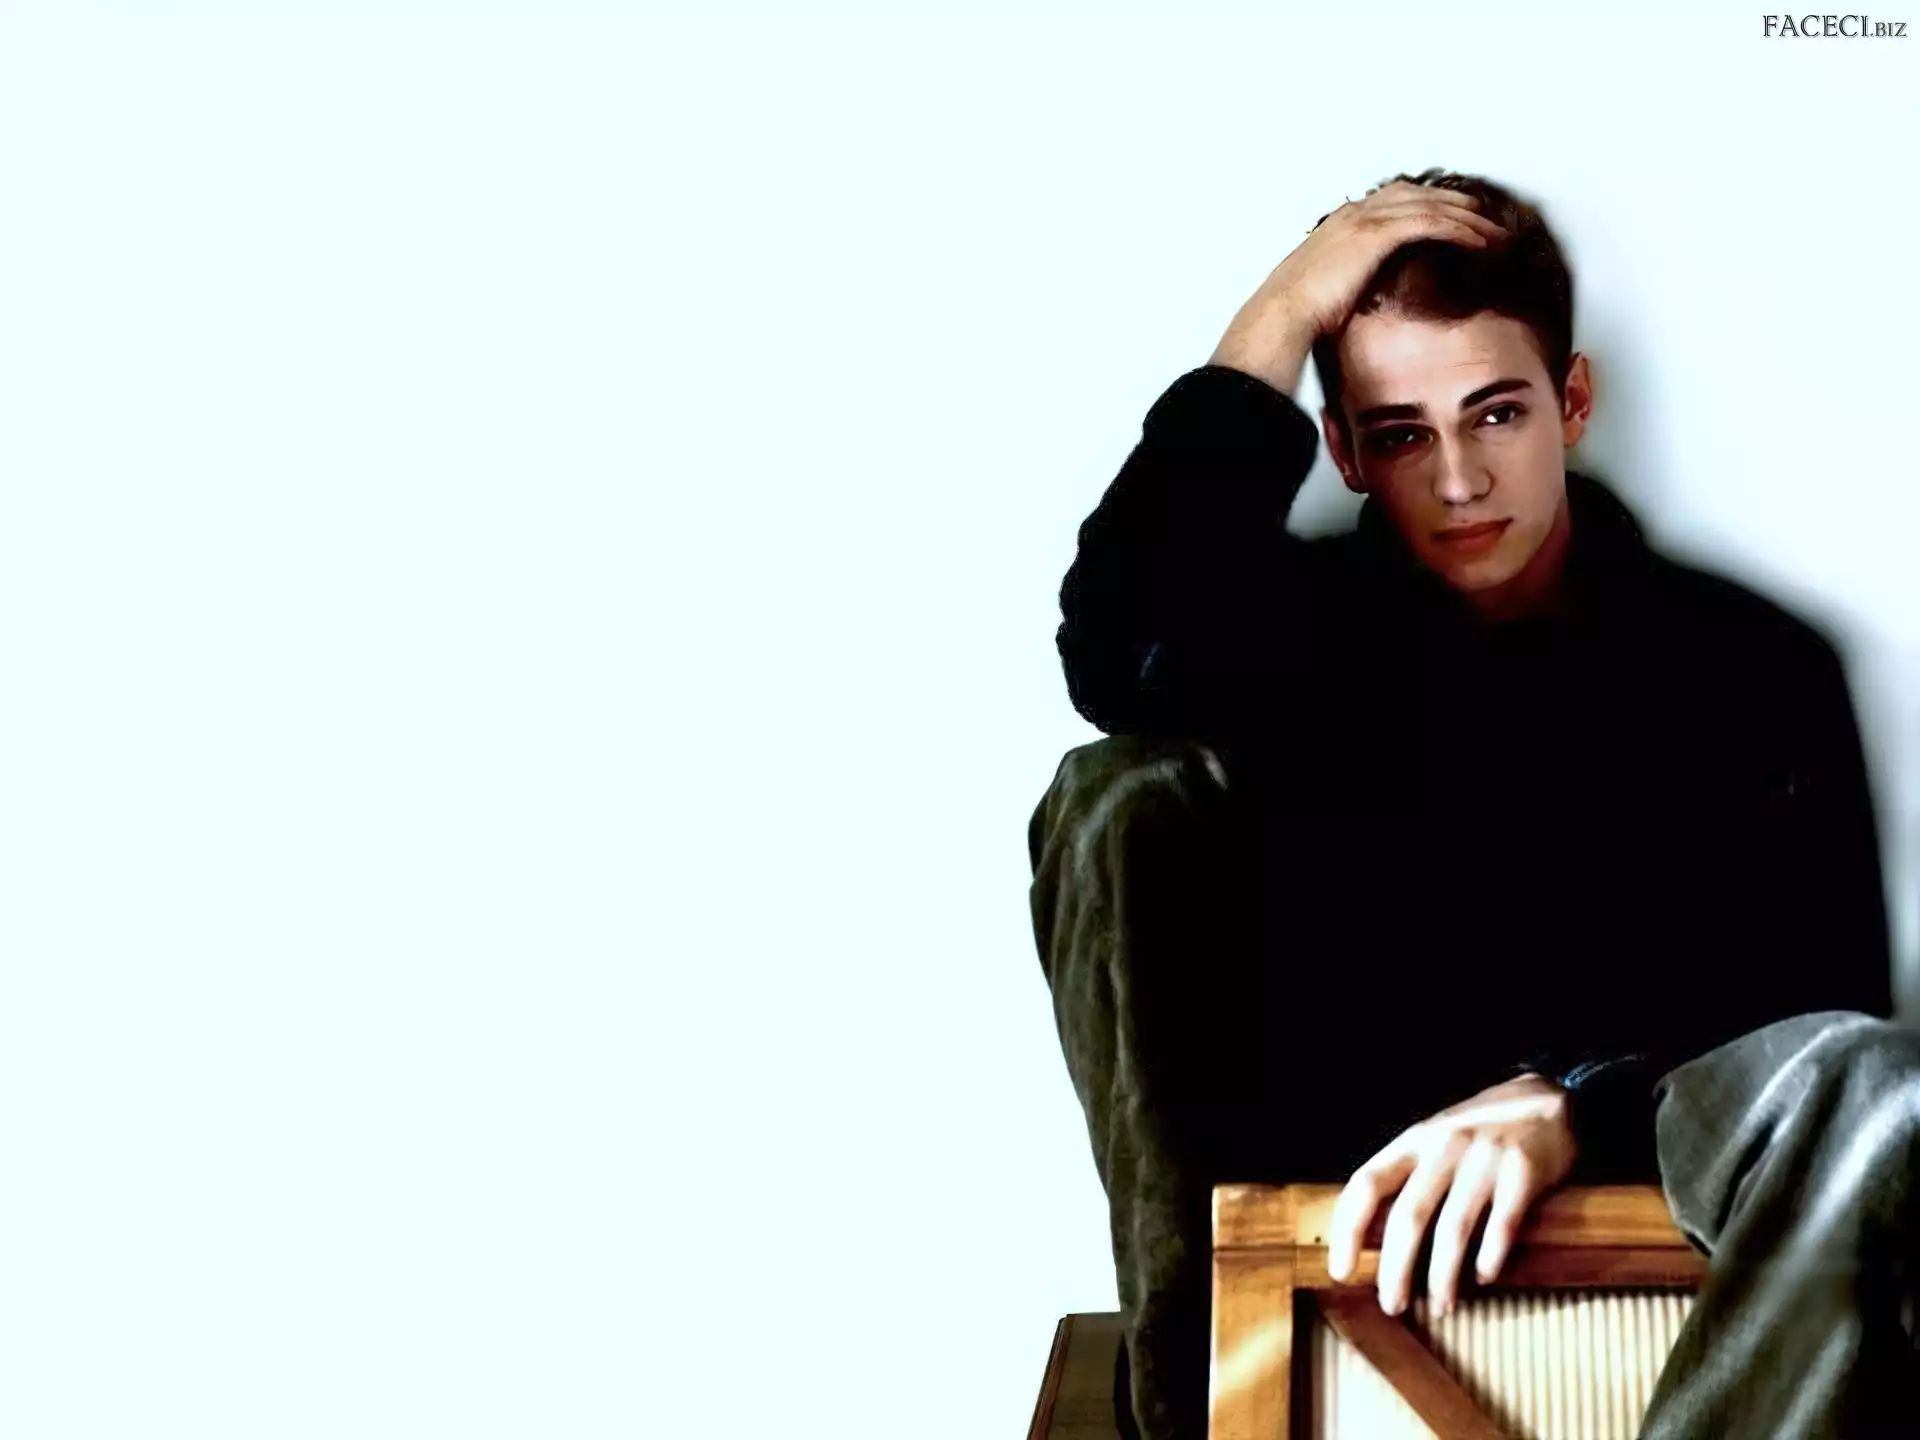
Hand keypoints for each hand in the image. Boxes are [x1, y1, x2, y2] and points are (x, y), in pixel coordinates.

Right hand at [1209, 179, 1509, 394]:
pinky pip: (1430, 223)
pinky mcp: (1376, 235)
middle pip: (1420, 195)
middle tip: (1487, 216)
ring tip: (1497, 230)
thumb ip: (1348, 282)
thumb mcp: (1326, 291)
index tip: (1454, 216)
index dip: (1430, 204)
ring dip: (1469, 217)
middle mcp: (1356, 214)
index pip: (1397, 201)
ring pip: (1431, 205)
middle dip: (1457, 203)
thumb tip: (1361, 300)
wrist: (1282, 316)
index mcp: (1343, 224)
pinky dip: (1460, 229)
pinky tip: (1482, 241)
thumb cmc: (1296, 315)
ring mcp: (1366, 221)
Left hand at [1323, 1072, 1576, 1317]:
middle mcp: (1444, 1147)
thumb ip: (1407, 1177)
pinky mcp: (1524, 1172)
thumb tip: (1369, 1236)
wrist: (1548, 1099)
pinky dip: (1490, 1256)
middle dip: (1395, 1268)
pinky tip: (1483, 1278)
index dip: (1348, 1230)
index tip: (1340, 1270)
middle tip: (1392, 1305)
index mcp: (1413, 1141)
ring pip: (1453, 1228)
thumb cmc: (1481, 1130)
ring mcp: (1484, 1159)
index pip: (1366, 1184)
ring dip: (1443, 1275)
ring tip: (1440, 1306)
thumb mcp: (1434, 1139)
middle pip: (1407, 1216)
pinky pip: (1502, 1224)